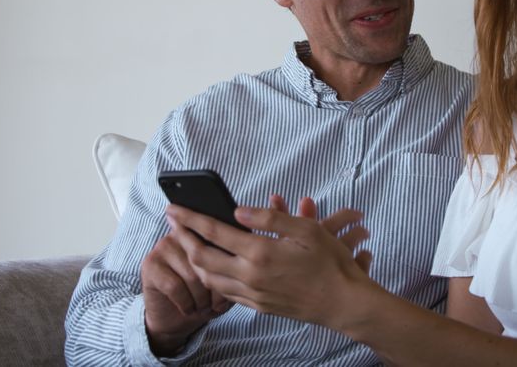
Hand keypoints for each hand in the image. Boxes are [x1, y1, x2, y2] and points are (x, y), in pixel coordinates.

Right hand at [140, 215, 234, 354]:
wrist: (175, 319)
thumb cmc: (204, 297)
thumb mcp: (224, 282)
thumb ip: (231, 267)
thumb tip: (238, 264)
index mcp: (203, 232)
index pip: (221, 246)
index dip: (227, 273)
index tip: (229, 291)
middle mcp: (181, 234)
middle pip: (207, 261)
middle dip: (215, 289)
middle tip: (216, 304)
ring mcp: (163, 246)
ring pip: (191, 275)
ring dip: (200, 299)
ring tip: (202, 307)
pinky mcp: (150, 264)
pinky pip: (175, 285)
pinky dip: (185, 302)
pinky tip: (188, 308)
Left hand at [167, 204, 374, 328]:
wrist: (343, 303)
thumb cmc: (330, 263)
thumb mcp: (306, 230)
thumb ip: (270, 218)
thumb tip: (238, 211)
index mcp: (260, 253)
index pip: (214, 232)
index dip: (190, 219)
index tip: (174, 208)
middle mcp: (250, 276)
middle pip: (201, 258)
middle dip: (183, 238)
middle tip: (174, 224)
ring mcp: (253, 294)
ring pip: (209, 279)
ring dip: (194, 260)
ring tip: (190, 244)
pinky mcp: (259, 306)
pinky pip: (225, 293)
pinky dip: (212, 278)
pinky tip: (214, 268)